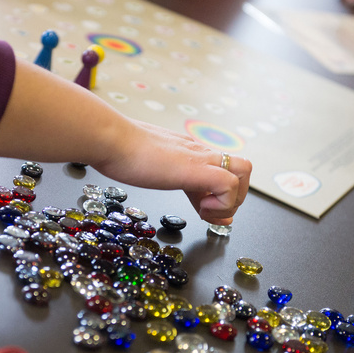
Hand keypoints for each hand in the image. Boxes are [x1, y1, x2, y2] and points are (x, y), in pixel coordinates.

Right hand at [92, 121, 250, 225]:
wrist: (109, 140)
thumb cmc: (116, 149)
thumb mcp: (138, 160)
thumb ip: (144, 163)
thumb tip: (129, 164)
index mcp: (186, 150)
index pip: (218, 168)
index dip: (217, 194)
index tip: (202, 210)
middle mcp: (198, 151)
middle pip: (241, 168)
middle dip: (232, 198)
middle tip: (206, 212)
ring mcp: (200, 158)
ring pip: (244, 173)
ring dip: (231, 201)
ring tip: (204, 211)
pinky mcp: (197, 170)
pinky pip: (230, 186)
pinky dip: (221, 204)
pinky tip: (199, 209)